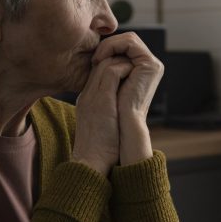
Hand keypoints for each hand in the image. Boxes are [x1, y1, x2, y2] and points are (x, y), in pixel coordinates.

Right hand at [71, 56, 133, 174]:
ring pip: (105, 64)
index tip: (126, 71)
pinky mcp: (102, 99)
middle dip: (117, 60)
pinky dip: (124, 69)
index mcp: (86, 100)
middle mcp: (87, 94)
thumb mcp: (100, 126)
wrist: (91, 161)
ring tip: (134, 69)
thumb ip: (106, 114)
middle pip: (99, 64)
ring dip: (122, 63)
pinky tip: (134, 74)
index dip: (111, 67)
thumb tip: (121, 110)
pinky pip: (112, 72)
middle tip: (132, 65)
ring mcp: (92, 95)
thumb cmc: (99, 150)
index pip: (96, 73)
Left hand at [92, 34, 161, 164]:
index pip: (123, 48)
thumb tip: (99, 55)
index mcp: (140, 72)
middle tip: (94, 59)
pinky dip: (114, 45)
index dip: (107, 49)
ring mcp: (152, 65)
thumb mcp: (106, 87)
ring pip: (128, 39)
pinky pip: (130, 43)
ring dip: (109, 45)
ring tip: (97, 59)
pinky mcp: (151, 65)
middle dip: (108, 45)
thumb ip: (107, 70)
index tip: (92, 62)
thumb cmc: (110, 114)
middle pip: (126, 41)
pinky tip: (102, 58)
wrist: (120, 129)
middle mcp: (148, 67)